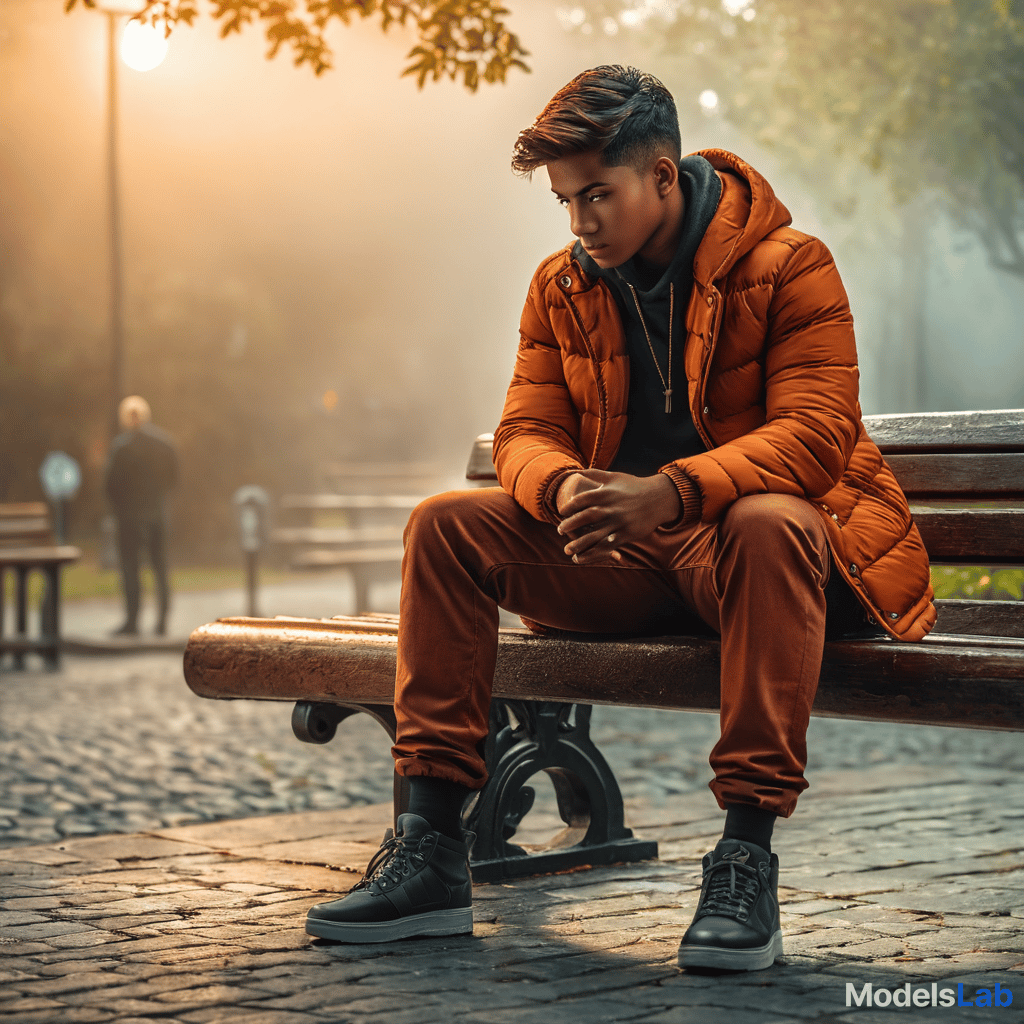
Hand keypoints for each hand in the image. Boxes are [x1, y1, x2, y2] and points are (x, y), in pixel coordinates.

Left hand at [555, 469, 681, 563]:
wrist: (660, 498)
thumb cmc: (634, 486)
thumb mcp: (615, 476)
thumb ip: (595, 474)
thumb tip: (576, 470)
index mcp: (606, 493)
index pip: (582, 500)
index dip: (569, 506)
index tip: (561, 512)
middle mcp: (612, 508)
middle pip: (586, 517)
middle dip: (570, 525)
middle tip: (559, 531)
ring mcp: (619, 522)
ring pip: (596, 535)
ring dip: (580, 544)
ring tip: (567, 550)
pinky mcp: (627, 534)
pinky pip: (608, 545)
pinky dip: (596, 552)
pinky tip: (584, 557)